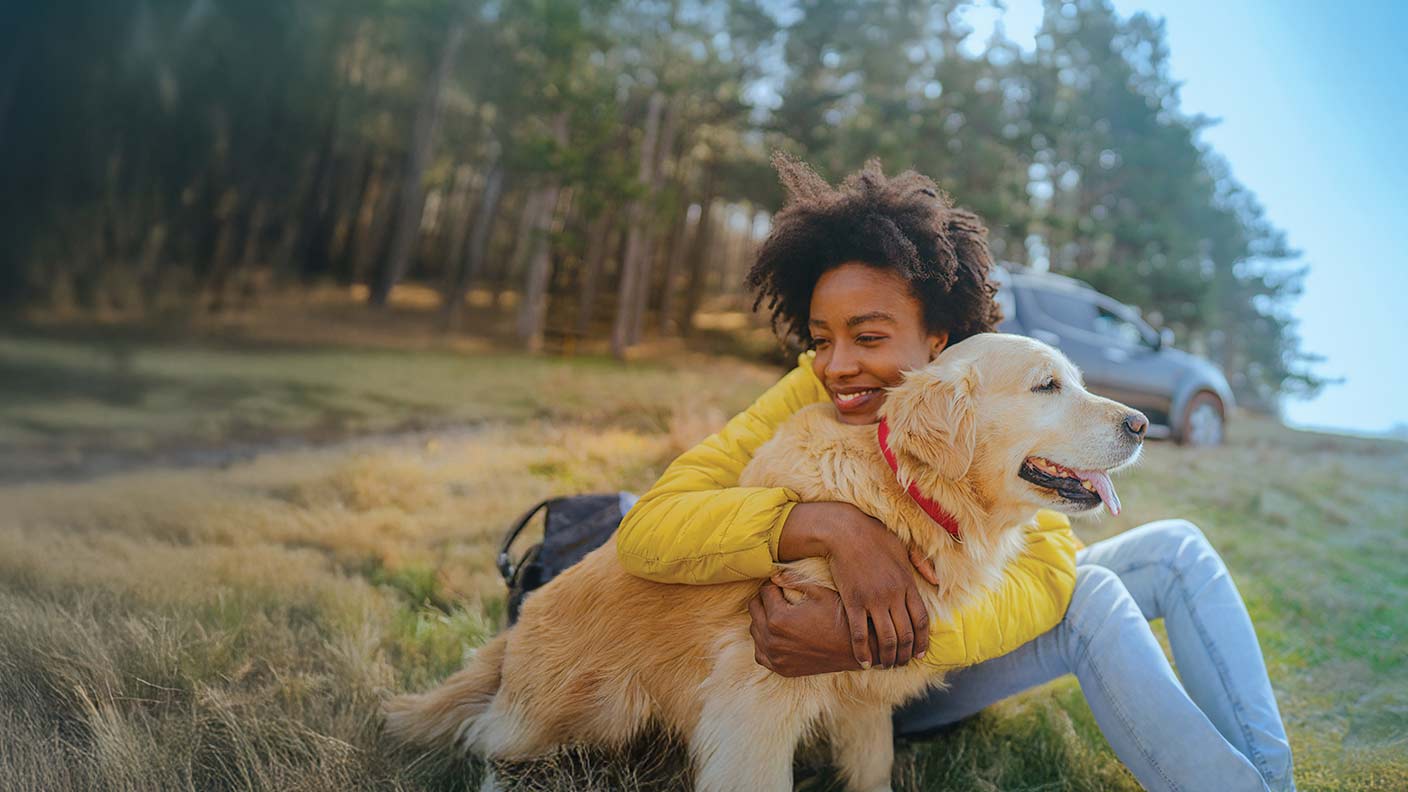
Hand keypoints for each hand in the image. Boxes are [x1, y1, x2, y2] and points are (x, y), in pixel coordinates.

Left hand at [749, 580, 860, 675]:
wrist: (856, 649)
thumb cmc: (839, 617)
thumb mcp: (819, 592)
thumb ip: (792, 580)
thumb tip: (773, 575)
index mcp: (779, 619)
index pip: (764, 592)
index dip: (774, 584)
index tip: (783, 584)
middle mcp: (772, 640)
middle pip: (754, 610)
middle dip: (765, 600)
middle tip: (780, 596)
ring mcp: (776, 657)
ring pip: (755, 630)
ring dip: (763, 619)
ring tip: (780, 613)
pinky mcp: (782, 669)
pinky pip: (760, 653)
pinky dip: (764, 642)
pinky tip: (778, 634)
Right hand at [776, 502, 939, 669]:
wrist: (845, 530)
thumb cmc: (875, 536)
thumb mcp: (904, 547)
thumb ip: (922, 564)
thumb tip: (938, 582)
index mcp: (908, 583)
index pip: (921, 621)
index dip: (923, 641)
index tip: (921, 654)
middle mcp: (894, 595)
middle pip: (906, 634)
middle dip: (906, 654)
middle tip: (902, 664)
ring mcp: (874, 600)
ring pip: (886, 639)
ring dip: (888, 658)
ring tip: (886, 666)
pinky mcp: (853, 601)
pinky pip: (860, 634)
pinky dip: (863, 652)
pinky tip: (865, 662)